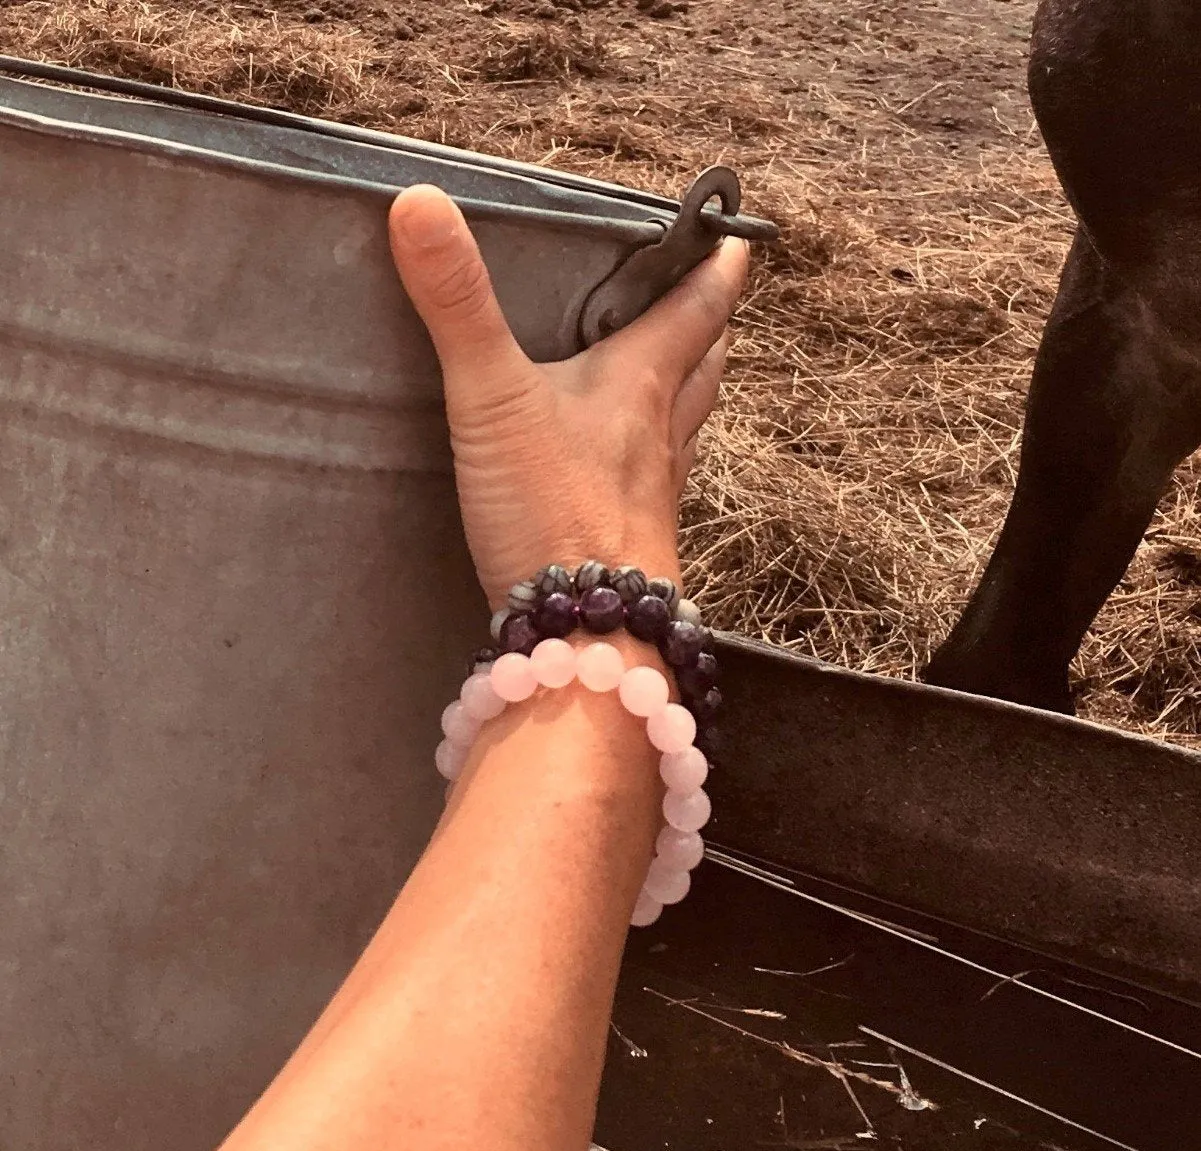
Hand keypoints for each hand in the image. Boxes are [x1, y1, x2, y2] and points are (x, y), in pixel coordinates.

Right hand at [388, 185, 748, 610]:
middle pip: (704, 365)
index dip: (717, 266)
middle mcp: (661, 433)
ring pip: (688, 422)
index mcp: (641, 383)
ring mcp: (655, 492)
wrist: (585, 635)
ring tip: (680, 365)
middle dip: (709, 326)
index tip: (734, 234)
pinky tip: (630, 464)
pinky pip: (658, 477)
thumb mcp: (494, 398)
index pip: (696, 308)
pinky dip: (655, 451)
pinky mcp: (636, 540)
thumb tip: (419, 202)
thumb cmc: (553, 510)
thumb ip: (458, 306)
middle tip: (709, 295)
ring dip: (690, 386)